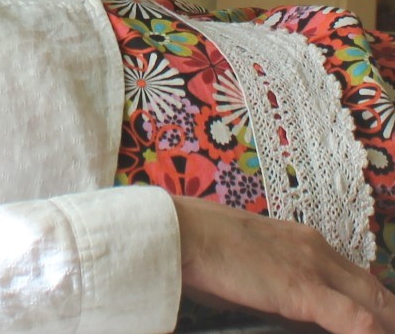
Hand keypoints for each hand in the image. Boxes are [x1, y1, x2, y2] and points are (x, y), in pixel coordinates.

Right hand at [172, 196, 394, 332]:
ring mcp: (315, 270)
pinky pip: (357, 321)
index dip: (374, 303)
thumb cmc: (199, 245)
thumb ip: (272, 281)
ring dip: (386, 324)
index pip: (355, 277)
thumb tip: (280, 308)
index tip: (379, 322)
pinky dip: (372, 333)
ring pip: (376, 303)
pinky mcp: (306, 292)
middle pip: (374, 290)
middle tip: (389, 330)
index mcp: (302, 240)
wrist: (181, 232)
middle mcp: (317, 250)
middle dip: (388, 316)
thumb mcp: (246, 259)